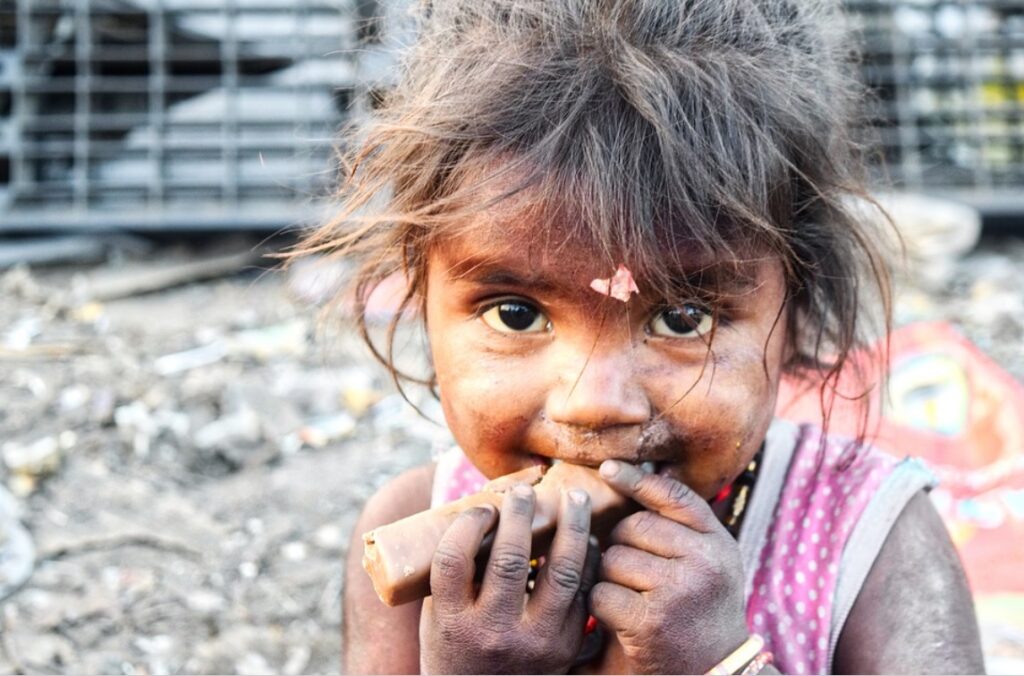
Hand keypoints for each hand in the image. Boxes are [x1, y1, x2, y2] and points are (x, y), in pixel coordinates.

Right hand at [420, 483, 599, 673]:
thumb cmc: (458, 650)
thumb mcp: (440, 616)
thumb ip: (455, 572)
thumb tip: (479, 506)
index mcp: (453, 623)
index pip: (454, 559)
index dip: (469, 523)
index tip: (482, 509)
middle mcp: (493, 634)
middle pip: (510, 559)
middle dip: (520, 514)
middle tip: (524, 492)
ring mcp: (535, 643)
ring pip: (562, 572)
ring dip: (572, 526)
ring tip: (575, 498)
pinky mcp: (566, 648)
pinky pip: (584, 593)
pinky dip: (588, 560)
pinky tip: (587, 538)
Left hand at [590, 461, 749, 673]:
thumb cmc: (699, 617)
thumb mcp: (706, 565)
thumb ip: (679, 527)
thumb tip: (627, 474)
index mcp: (719, 544)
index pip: (674, 496)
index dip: (638, 480)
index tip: (608, 469)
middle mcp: (706, 563)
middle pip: (632, 527)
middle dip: (621, 548)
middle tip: (637, 580)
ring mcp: (680, 590)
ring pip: (614, 559)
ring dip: (610, 580)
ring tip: (634, 602)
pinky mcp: (651, 620)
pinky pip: (602, 593)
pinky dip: (601, 609)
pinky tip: (621, 623)